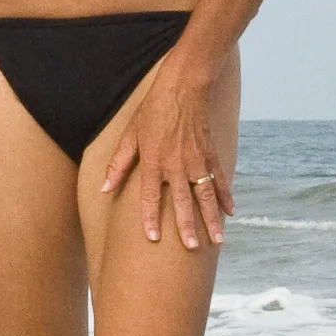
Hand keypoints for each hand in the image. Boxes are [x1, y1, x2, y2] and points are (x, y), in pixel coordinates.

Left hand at [97, 55, 228, 248]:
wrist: (183, 87)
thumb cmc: (153, 110)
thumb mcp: (130, 135)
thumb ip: (119, 164)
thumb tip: (104, 188)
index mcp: (154, 161)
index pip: (150, 196)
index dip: (150, 217)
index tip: (153, 238)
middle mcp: (176, 164)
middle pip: (181, 201)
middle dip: (187, 226)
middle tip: (192, 248)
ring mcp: (196, 160)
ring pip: (205, 195)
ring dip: (211, 218)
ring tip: (217, 240)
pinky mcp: (209, 154)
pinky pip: (219, 179)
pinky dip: (225, 196)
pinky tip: (231, 212)